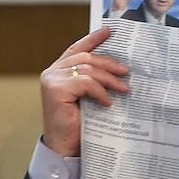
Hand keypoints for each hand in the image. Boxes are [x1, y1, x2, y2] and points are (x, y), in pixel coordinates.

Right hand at [40, 26, 129, 156]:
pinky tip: (107, 102)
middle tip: (126, 71)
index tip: (109, 31)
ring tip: (123, 88)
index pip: (77, 48)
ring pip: (87, 69)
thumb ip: (93, 80)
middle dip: (109, 63)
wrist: (65, 148)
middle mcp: (52, 72)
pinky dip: (99, 91)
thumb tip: (118, 67)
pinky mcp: (54, 89)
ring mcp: (51, 79)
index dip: (92, 38)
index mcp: (59, 71)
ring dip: (108, 79)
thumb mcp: (87, 96)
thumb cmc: (78, 124)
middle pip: (86, 58)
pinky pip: (85, 82)